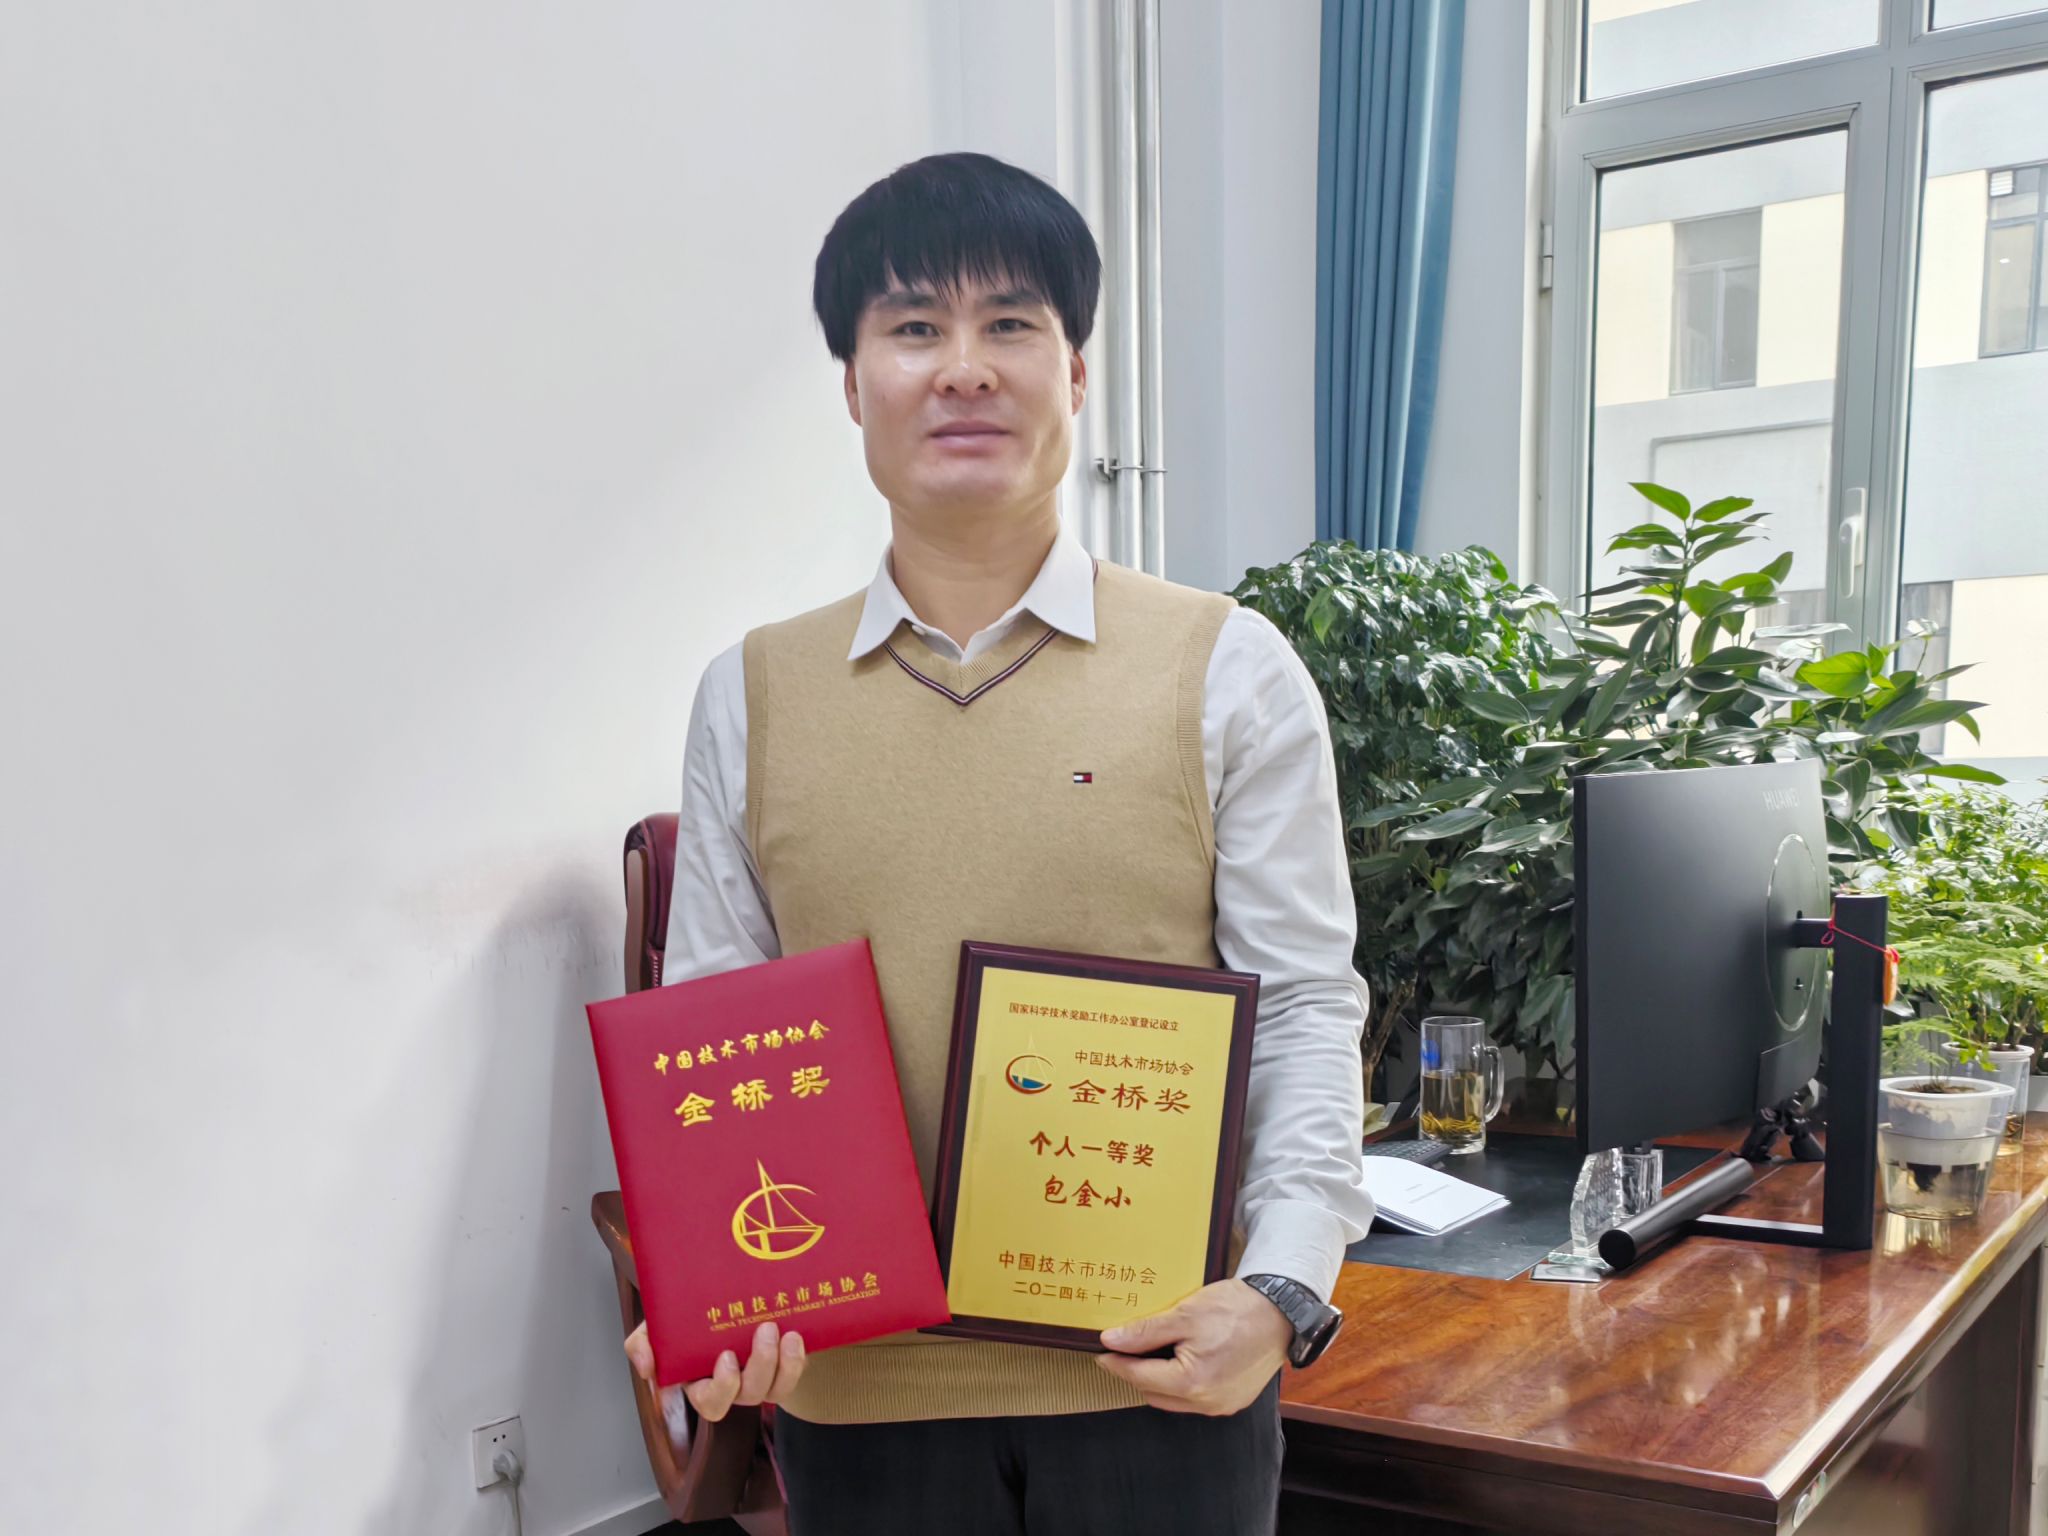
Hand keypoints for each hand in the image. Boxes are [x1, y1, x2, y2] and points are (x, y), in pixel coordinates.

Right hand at [624, 1318, 805, 1431]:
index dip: (722, 1387)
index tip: (726, 1356)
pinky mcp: (783, 1364)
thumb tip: (646, 1367)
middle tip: (765, 1329)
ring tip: (788, 1334)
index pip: (712, 1403)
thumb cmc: (685, 1318)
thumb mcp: (656, 1327)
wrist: (720, 1294)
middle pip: (750, 1394)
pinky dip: (798, 1359)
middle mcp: (735, 1386)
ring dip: (786, 1364)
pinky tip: (797, 1335)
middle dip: (761, 1366)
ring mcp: (761, 1377)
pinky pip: (795, 1373)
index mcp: (703, 1384)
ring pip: (777, 1389)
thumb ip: (642, 1345)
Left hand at [1093, 1278, 1291, 1414]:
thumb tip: (1111, 1341)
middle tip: (1125, 1348)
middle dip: (1136, 1372)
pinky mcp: (1234, 1401)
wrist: (1282, 1313)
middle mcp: (1207, 1402)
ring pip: (1174, 1399)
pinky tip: (1182, 1360)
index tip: (1100, 1351)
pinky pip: (1196, 1399)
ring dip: (1159, 1379)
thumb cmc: (1237, 1309)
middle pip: (1154, 1392)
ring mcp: (1222, 1405)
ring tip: (1153, 1351)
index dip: (1115, 1363)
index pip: (1138, 1376)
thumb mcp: (1186, 1314)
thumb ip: (1146, 1331)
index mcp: (1192, 1382)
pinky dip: (1183, 1383)